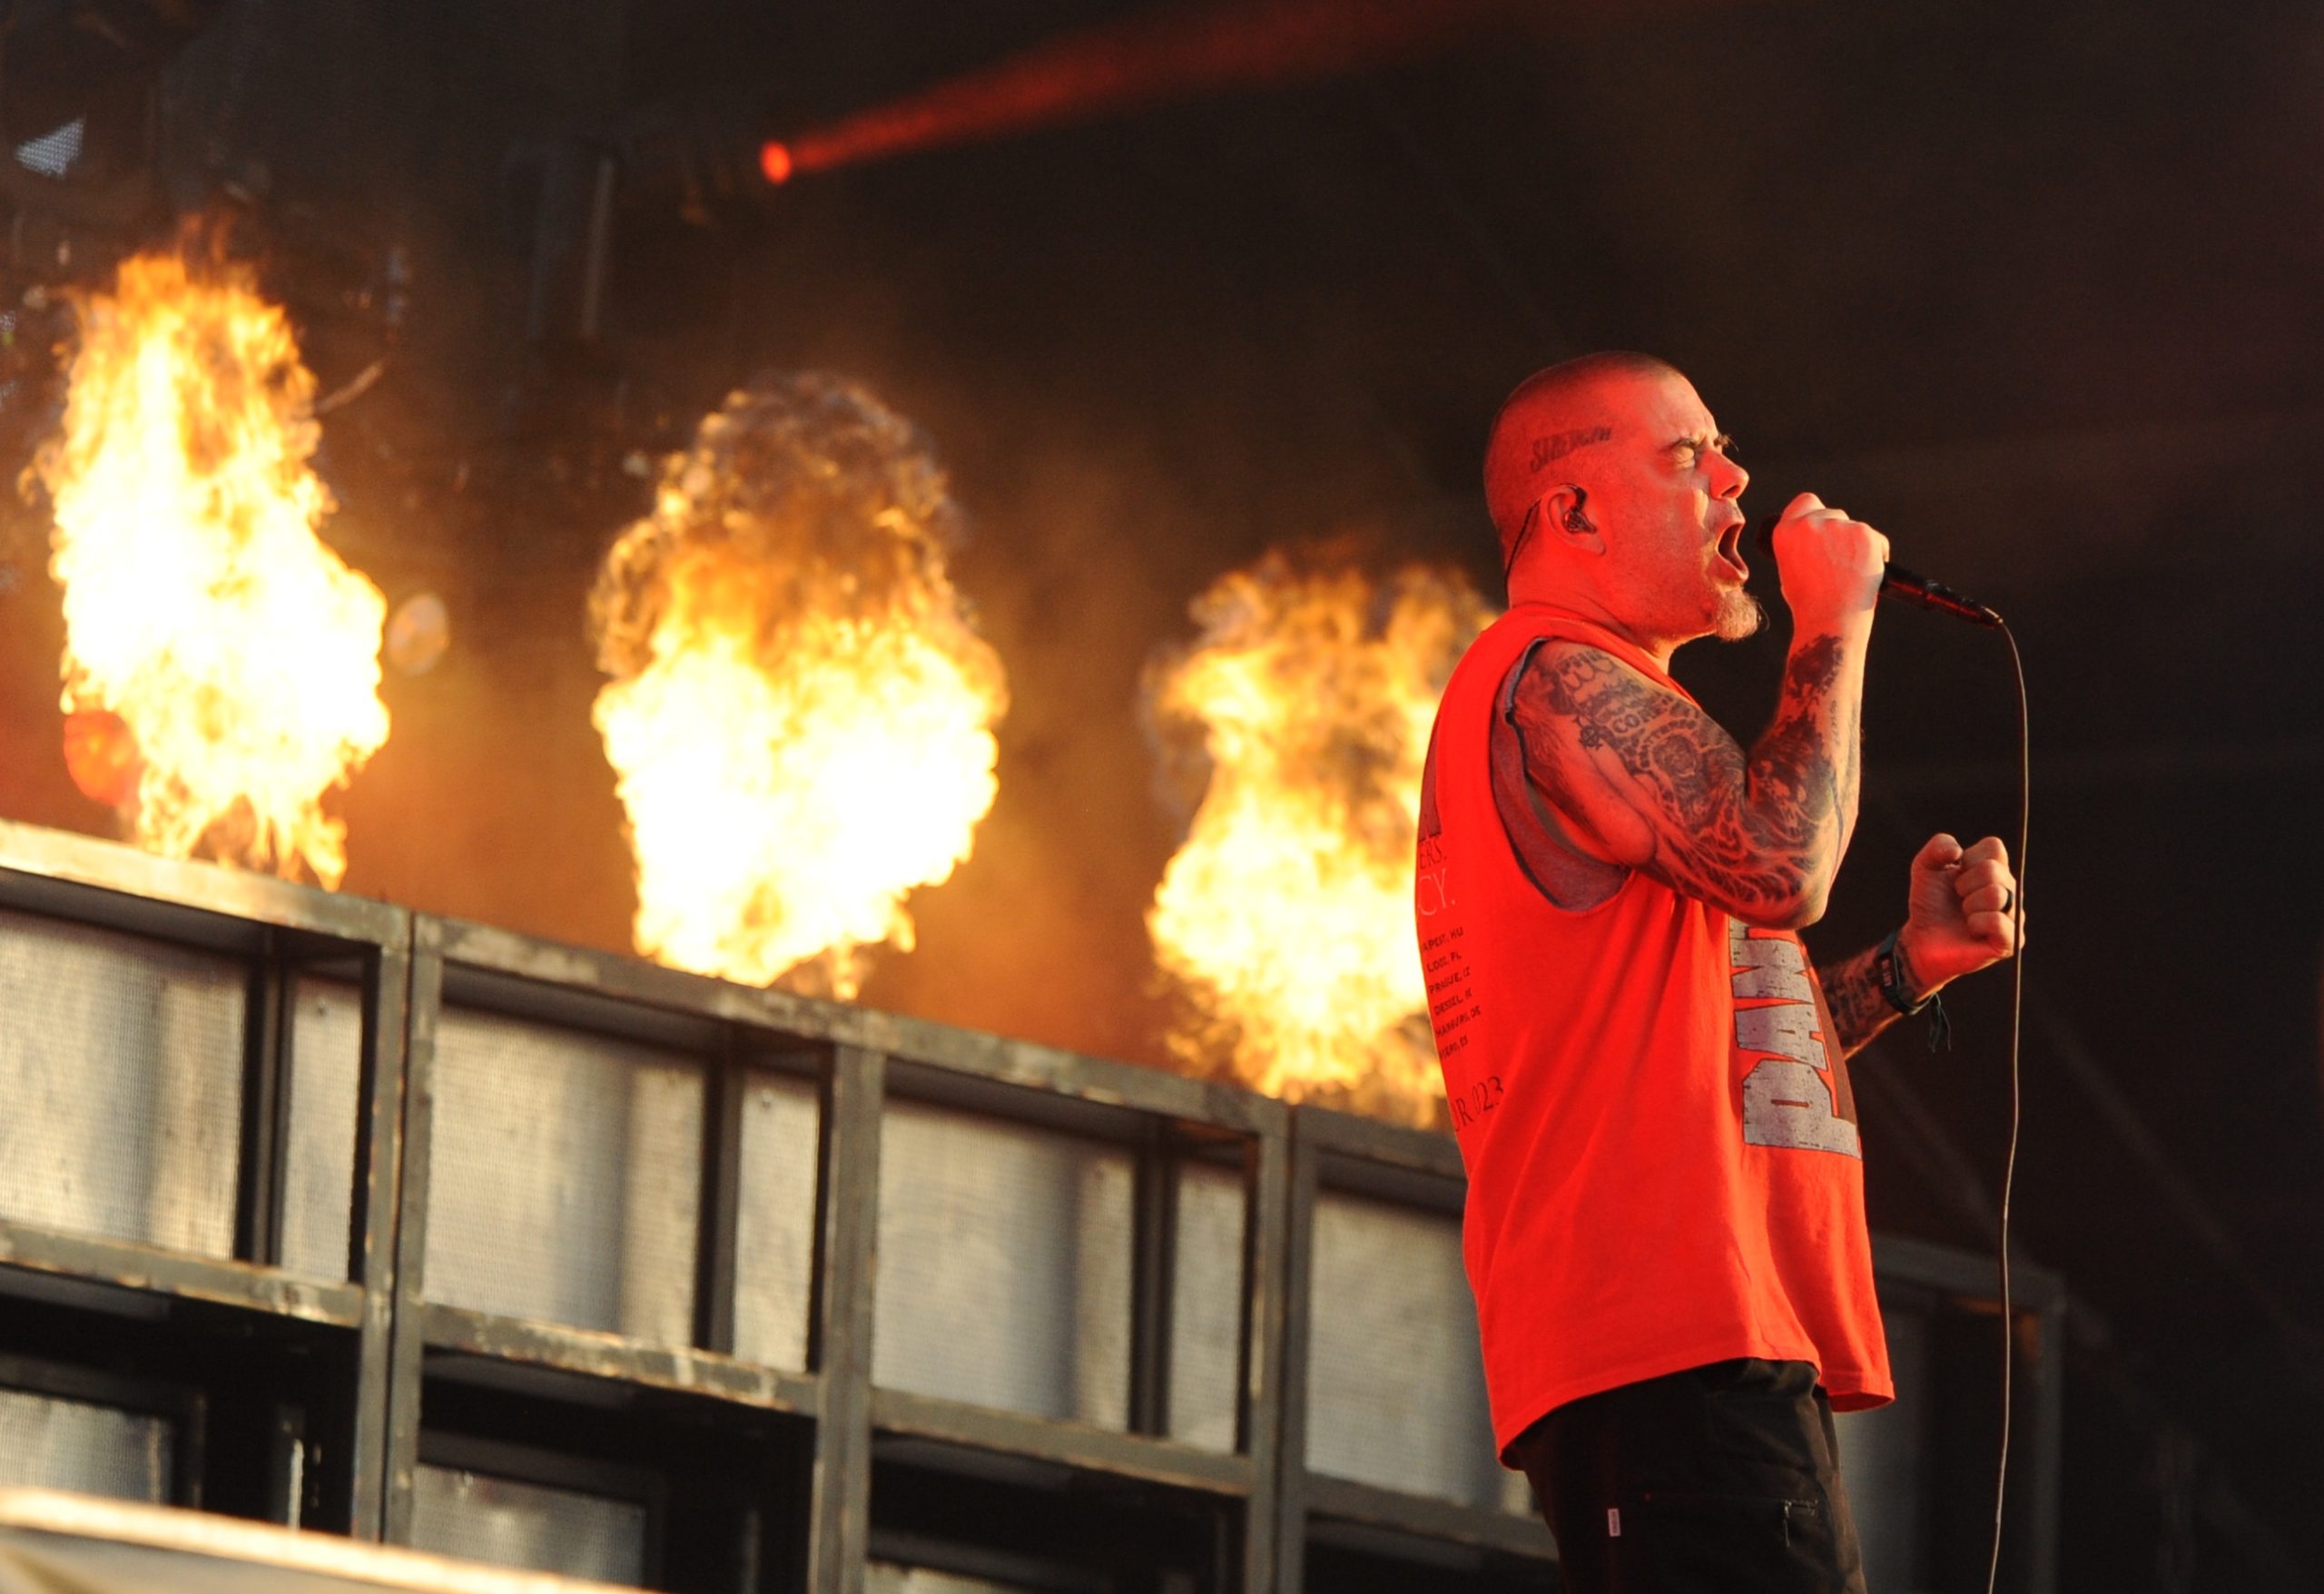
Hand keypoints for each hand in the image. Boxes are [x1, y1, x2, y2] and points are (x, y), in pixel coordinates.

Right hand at [1771, 491, 1887, 623]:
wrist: (1830, 622)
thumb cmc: (1809, 604)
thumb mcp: (1790, 569)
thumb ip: (1801, 546)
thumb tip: (1819, 536)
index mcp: (1785, 532)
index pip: (1804, 502)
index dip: (1814, 513)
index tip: (1821, 528)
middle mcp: (1809, 524)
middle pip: (1832, 513)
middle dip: (1837, 532)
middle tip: (1839, 561)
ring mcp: (1838, 526)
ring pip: (1853, 527)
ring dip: (1855, 543)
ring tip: (1850, 573)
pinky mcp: (1864, 534)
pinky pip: (1874, 539)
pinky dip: (1875, 552)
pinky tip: (1864, 573)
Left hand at [1896, 832, 2018, 996]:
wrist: (1922, 939)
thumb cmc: (1930, 903)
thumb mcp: (1925, 867)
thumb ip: (1938, 846)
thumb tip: (1958, 850)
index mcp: (1995, 869)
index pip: (1994, 846)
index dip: (1968, 858)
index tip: (1957, 874)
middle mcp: (2009, 890)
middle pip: (1992, 870)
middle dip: (1963, 885)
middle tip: (1958, 899)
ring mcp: (2013, 916)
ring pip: (1996, 895)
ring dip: (1968, 905)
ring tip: (1964, 915)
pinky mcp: (2011, 941)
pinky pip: (1997, 921)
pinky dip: (1975, 923)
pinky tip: (1971, 930)